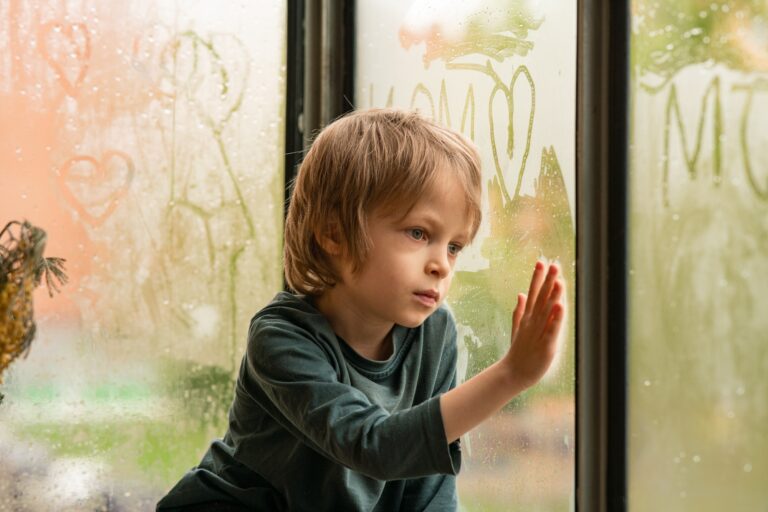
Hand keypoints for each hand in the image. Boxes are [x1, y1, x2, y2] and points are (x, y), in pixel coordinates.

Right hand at [503, 261, 565, 388]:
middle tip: (554, 265)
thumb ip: (520, 310)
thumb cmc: (518, 351)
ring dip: (553, 296)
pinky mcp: (546, 345)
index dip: (537, 277)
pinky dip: (556, 319)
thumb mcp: (518, 327)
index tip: (541, 262)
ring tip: (559, 281)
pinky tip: (560, 307)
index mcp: (527, 317)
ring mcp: (538, 332)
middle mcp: (532, 322)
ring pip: (547, 311)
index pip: (533, 293)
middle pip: (541, 298)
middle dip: (547, 281)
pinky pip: (552, 330)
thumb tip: (521, 293)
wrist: (513, 373)